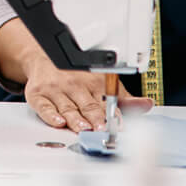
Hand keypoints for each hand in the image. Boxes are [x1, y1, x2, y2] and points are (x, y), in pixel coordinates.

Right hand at [24, 50, 151, 131]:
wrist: (46, 57)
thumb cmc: (78, 75)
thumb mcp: (104, 82)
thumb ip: (124, 98)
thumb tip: (147, 105)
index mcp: (95, 83)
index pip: (106, 100)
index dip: (113, 113)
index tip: (119, 125)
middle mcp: (77, 85)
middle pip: (87, 105)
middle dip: (95, 117)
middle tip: (101, 128)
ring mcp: (57, 90)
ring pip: (68, 107)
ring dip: (76, 118)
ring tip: (83, 127)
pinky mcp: (39, 94)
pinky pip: (44, 106)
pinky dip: (50, 114)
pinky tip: (58, 120)